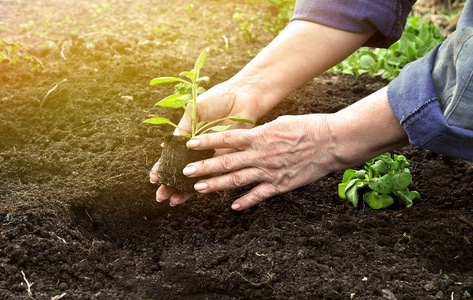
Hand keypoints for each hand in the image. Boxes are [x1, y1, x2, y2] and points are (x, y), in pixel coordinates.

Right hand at [149, 80, 261, 205]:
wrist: (243, 95)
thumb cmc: (218, 99)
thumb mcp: (195, 110)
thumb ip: (184, 128)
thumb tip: (166, 147)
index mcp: (189, 137)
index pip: (171, 156)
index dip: (162, 167)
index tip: (154, 177)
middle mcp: (200, 149)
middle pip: (182, 171)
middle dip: (170, 184)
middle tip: (161, 196)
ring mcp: (213, 155)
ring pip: (197, 176)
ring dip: (185, 190)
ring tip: (174, 200)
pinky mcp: (228, 157)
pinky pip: (215, 173)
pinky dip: (205, 183)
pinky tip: (194, 193)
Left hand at [181, 114, 337, 209]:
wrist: (330, 142)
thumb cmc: (308, 127)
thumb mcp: (280, 123)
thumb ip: (261, 132)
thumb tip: (248, 135)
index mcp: (259, 136)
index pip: (227, 139)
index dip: (207, 142)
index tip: (189, 144)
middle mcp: (260, 154)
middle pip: (226, 162)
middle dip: (204, 167)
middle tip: (185, 173)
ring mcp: (269, 171)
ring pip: (237, 179)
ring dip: (217, 185)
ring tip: (199, 189)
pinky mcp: (281, 184)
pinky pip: (259, 195)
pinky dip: (246, 201)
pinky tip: (234, 207)